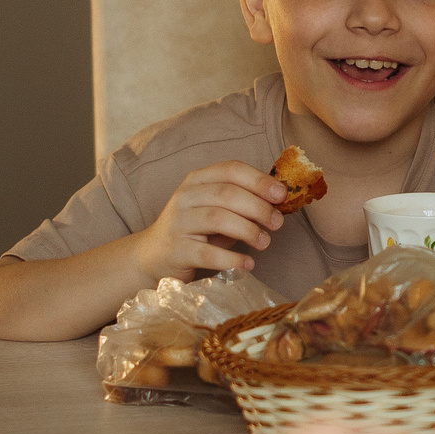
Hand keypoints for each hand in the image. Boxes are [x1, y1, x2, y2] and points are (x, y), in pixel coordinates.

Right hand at [137, 161, 288, 279]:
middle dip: (259, 207)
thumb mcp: (217, 209)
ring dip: (248, 230)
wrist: (153, 256)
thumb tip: (280, 203)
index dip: (259, 180)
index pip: (231, 169)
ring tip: (265, 242)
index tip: (281, 194)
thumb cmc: (195, 231)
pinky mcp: (176, 250)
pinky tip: (248, 264)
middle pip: (228, 194)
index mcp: (197, 180)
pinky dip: (233, 259)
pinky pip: (209, 253)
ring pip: (218, 218)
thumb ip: (242, 203)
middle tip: (277, 223)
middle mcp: (185, 196)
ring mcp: (178, 222)